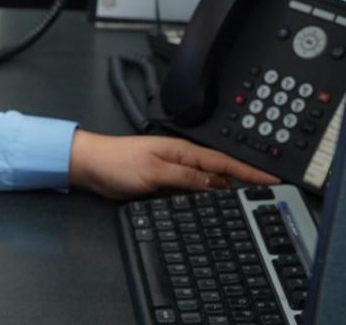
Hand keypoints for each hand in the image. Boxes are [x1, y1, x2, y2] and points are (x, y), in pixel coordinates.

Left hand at [67, 129, 278, 199]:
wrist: (89, 166)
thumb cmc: (116, 162)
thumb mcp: (155, 171)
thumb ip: (186, 178)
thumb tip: (217, 185)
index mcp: (183, 152)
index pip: (223, 162)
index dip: (249, 172)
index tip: (272, 180)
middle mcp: (181, 161)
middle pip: (219, 174)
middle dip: (243, 183)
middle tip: (266, 196)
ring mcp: (172, 173)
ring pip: (206, 185)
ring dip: (224, 193)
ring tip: (246, 205)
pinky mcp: (163, 185)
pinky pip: (190, 193)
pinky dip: (203, 200)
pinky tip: (211, 210)